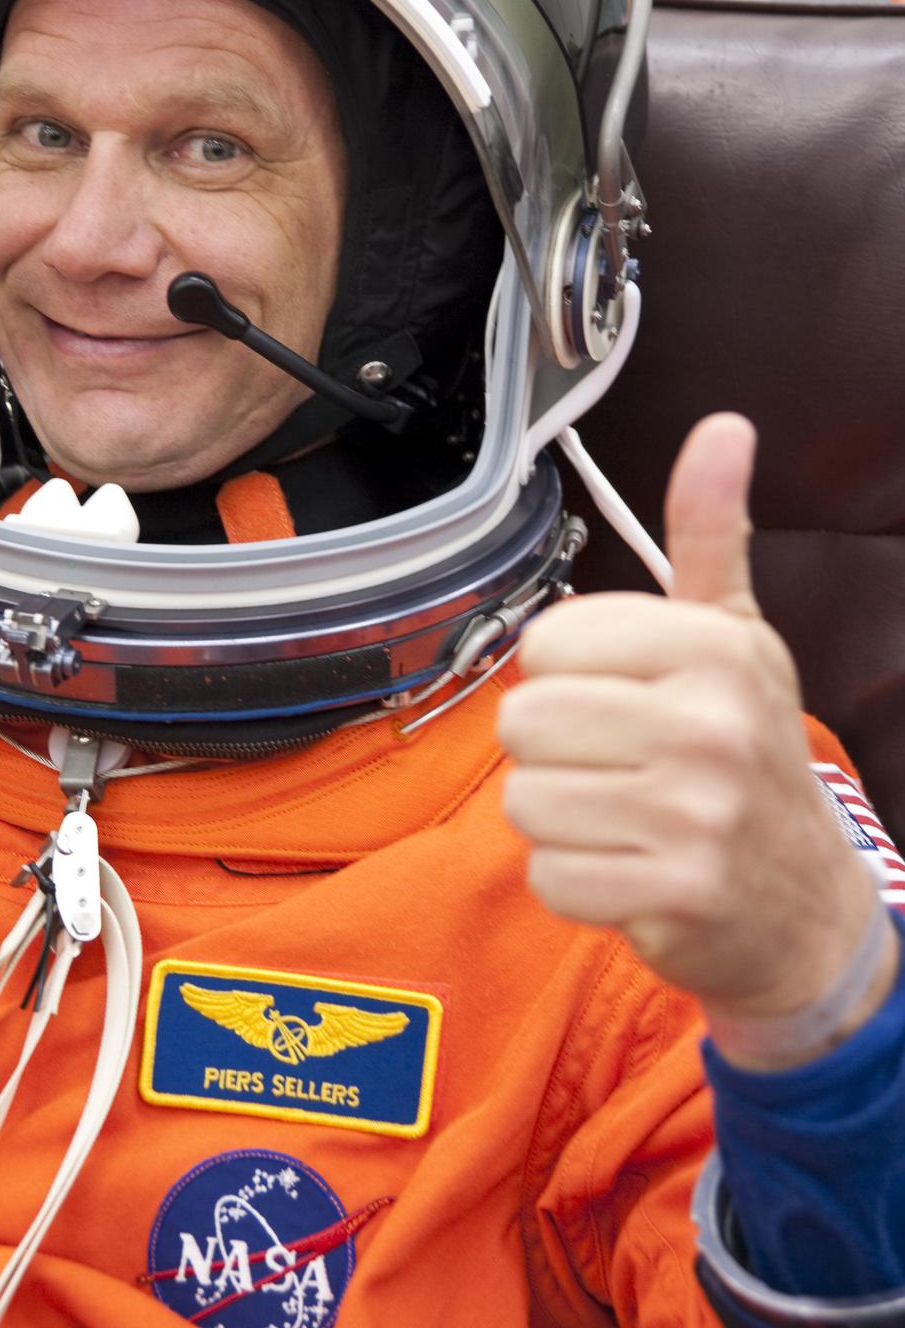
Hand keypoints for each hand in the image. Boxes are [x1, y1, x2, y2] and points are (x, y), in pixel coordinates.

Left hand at [498, 413, 890, 1066]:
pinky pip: (548, 876)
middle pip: (524, 723)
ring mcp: (696, 816)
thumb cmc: (747, 751)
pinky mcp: (674, 895)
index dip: (563, 676)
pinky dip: (572, 880)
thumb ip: (710, 534)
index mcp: (714, 647)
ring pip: (525, 801)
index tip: (617, 696)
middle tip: (614, 764)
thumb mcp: (736, 637)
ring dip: (558, 816)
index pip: (545, 645)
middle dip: (552, 751)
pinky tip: (626, 868)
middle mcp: (710, 726)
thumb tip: (724, 426)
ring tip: (620, 814)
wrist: (802, 902)